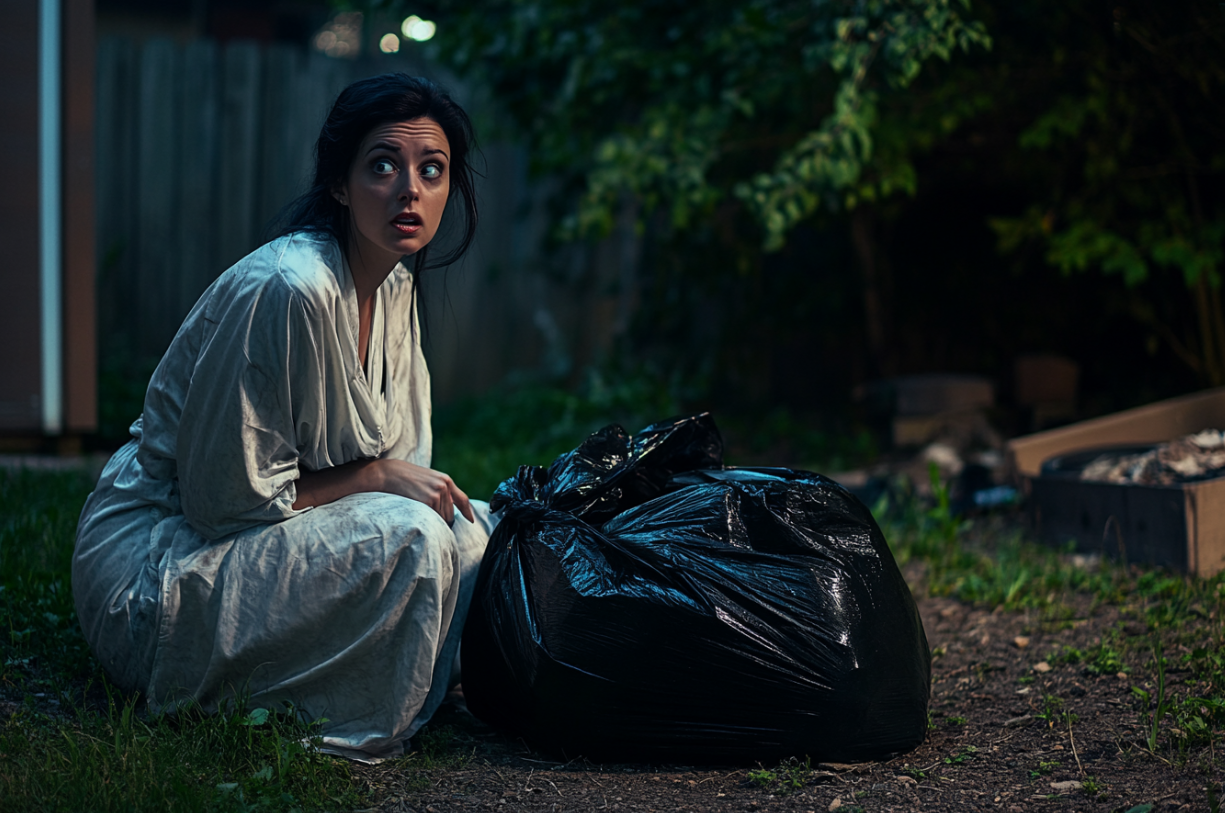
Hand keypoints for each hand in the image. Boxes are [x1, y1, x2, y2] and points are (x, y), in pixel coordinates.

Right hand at [293, 458, 474, 523]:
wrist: (386, 474)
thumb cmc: (402, 478)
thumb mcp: (424, 480)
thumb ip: (437, 490)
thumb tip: (445, 508)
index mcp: (445, 480)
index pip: (462, 499)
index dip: (467, 511)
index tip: (471, 521)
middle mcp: (444, 486)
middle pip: (450, 514)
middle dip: (441, 520)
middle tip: (425, 519)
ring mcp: (437, 493)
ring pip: (442, 519)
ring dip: (433, 522)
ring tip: (416, 514)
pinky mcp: (428, 501)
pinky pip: (433, 520)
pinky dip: (427, 522)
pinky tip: (415, 516)